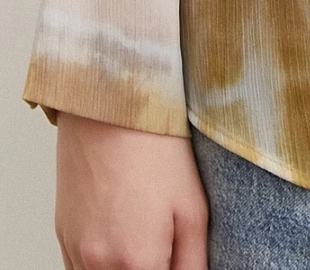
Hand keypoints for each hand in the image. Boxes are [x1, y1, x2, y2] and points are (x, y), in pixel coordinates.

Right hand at [55, 112, 207, 269]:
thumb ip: (193, 263)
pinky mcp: (63, 236)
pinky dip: (102, 264)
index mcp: (138, 263)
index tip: (176, 255)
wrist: (111, 109)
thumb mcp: (193, 208)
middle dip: (149, 267)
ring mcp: (76, 252)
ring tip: (144, 231)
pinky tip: (122, 234)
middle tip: (164, 243)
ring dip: (124, 268)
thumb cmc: (156, 151)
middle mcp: (100, 266)